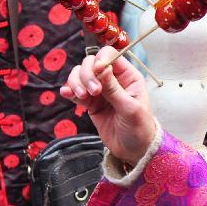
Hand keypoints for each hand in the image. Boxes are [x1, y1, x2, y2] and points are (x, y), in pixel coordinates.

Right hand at [60, 47, 156, 167]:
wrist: (134, 151)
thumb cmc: (139, 128)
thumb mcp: (129, 108)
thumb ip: (113, 88)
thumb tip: (101, 66)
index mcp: (128, 76)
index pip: (110, 55)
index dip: (100, 60)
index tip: (97, 72)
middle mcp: (113, 79)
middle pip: (90, 63)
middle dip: (86, 75)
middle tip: (92, 93)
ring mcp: (100, 90)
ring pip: (80, 75)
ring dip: (76, 82)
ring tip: (82, 98)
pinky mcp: (90, 103)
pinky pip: (75, 91)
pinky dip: (69, 90)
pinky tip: (67, 95)